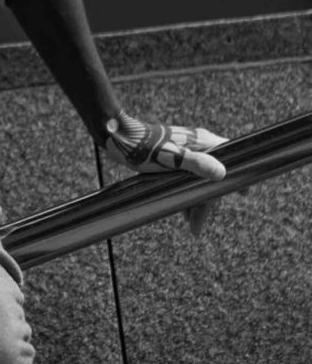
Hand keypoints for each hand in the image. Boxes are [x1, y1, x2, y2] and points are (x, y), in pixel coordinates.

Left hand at [103, 111, 230, 238]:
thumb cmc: (144, 147)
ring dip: (195, 201)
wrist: (119, 138)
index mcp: (202, 142)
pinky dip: (185, 194)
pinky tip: (181, 210)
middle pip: (212, 176)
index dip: (237, 175)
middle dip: (207, 201)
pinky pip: (186, 179)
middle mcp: (198, 146)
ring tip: (190, 223)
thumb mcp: (171, 158)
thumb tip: (221, 173)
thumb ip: (197, 164)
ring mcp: (185, 152)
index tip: (244, 192)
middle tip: (198, 225)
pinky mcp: (173, 158)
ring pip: (198, 180)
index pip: (230, 158)